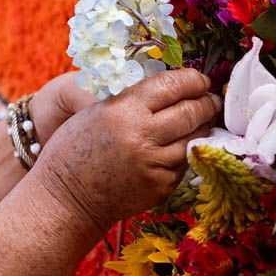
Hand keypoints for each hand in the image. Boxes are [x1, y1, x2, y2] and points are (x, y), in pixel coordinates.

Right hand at [33, 69, 221, 233]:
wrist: (66, 196)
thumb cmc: (75, 148)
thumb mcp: (97, 112)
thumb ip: (134, 98)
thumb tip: (175, 86)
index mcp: (123, 110)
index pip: (172, 85)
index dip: (193, 79)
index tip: (199, 80)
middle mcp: (142, 136)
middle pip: (192, 111)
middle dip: (206, 102)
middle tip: (209, 99)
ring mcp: (154, 165)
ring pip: (195, 138)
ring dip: (201, 127)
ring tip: (200, 120)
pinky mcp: (161, 187)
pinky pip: (184, 163)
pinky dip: (184, 152)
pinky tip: (176, 147)